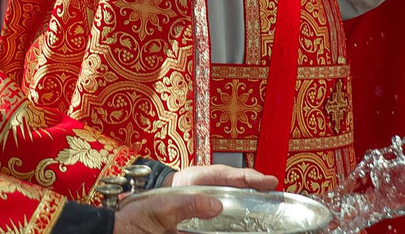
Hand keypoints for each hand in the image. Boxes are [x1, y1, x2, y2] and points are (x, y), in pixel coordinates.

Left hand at [115, 168, 274, 233]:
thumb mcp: (161, 207)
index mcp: (193, 181)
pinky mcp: (200, 225)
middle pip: (234, 191)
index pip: (226, 175)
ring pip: (230, 211)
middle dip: (255, 193)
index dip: (250, 177)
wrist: (126, 226)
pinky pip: (220, 226)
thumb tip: (217, 204)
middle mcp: (201, 193)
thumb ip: (188, 204)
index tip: (269, 181)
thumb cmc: (141, 211)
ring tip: (268, 218)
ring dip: (247, 213)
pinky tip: (243, 229)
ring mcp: (202, 210)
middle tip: (278, 197)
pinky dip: (232, 226)